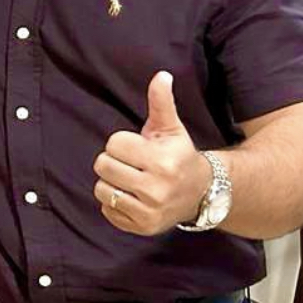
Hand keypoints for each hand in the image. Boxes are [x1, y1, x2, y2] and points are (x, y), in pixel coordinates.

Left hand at [92, 71, 210, 235]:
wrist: (201, 193)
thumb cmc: (178, 154)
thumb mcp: (171, 128)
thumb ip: (161, 102)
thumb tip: (161, 75)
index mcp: (162, 161)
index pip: (113, 144)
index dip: (122, 143)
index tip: (138, 148)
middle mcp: (157, 189)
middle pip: (103, 166)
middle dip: (114, 161)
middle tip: (132, 164)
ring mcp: (150, 212)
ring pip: (101, 189)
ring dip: (111, 183)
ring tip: (130, 180)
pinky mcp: (143, 227)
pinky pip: (107, 210)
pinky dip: (114, 203)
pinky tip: (132, 197)